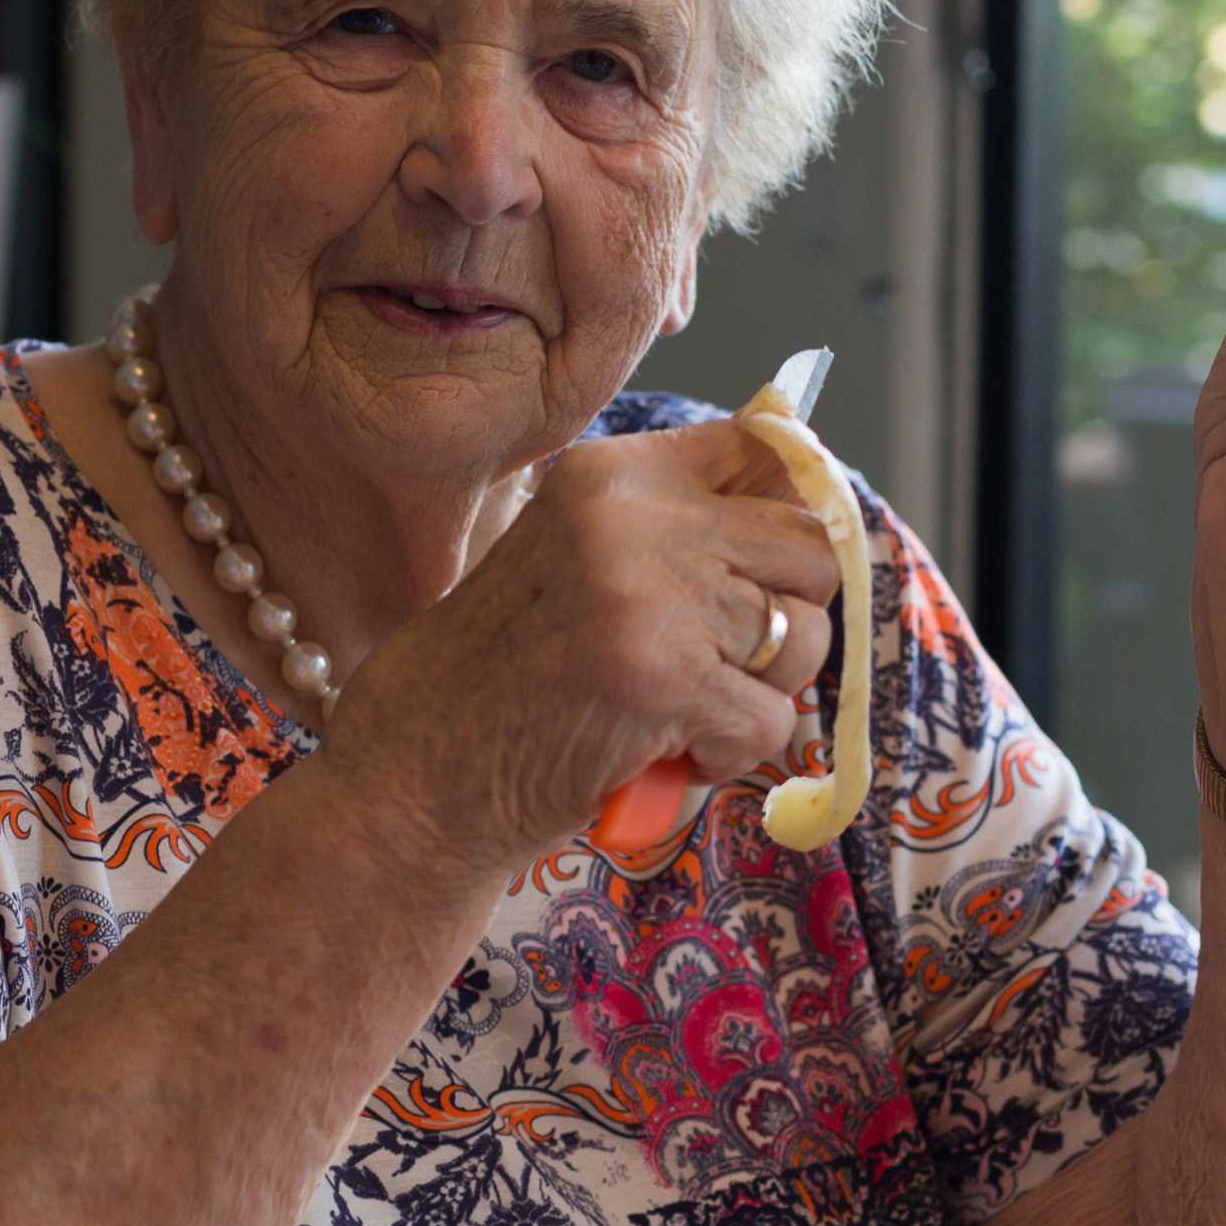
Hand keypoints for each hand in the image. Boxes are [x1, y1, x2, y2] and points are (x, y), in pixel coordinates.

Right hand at [325, 420, 841, 871]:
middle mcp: (636, 514)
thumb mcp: (571, 560)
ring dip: (756, 693)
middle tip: (717, 662)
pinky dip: (727, 753)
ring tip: (671, 711)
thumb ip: (669, 529)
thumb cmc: (493, 680)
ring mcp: (654, 593)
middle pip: (810, 544)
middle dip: (788, 616)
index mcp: (610, 474)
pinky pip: (773, 719)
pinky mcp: (669, 678)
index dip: (789, 514)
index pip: (765, 449)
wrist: (415, 775)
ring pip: (807, 635)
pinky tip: (655, 753)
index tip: (769, 568)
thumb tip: (810, 506)